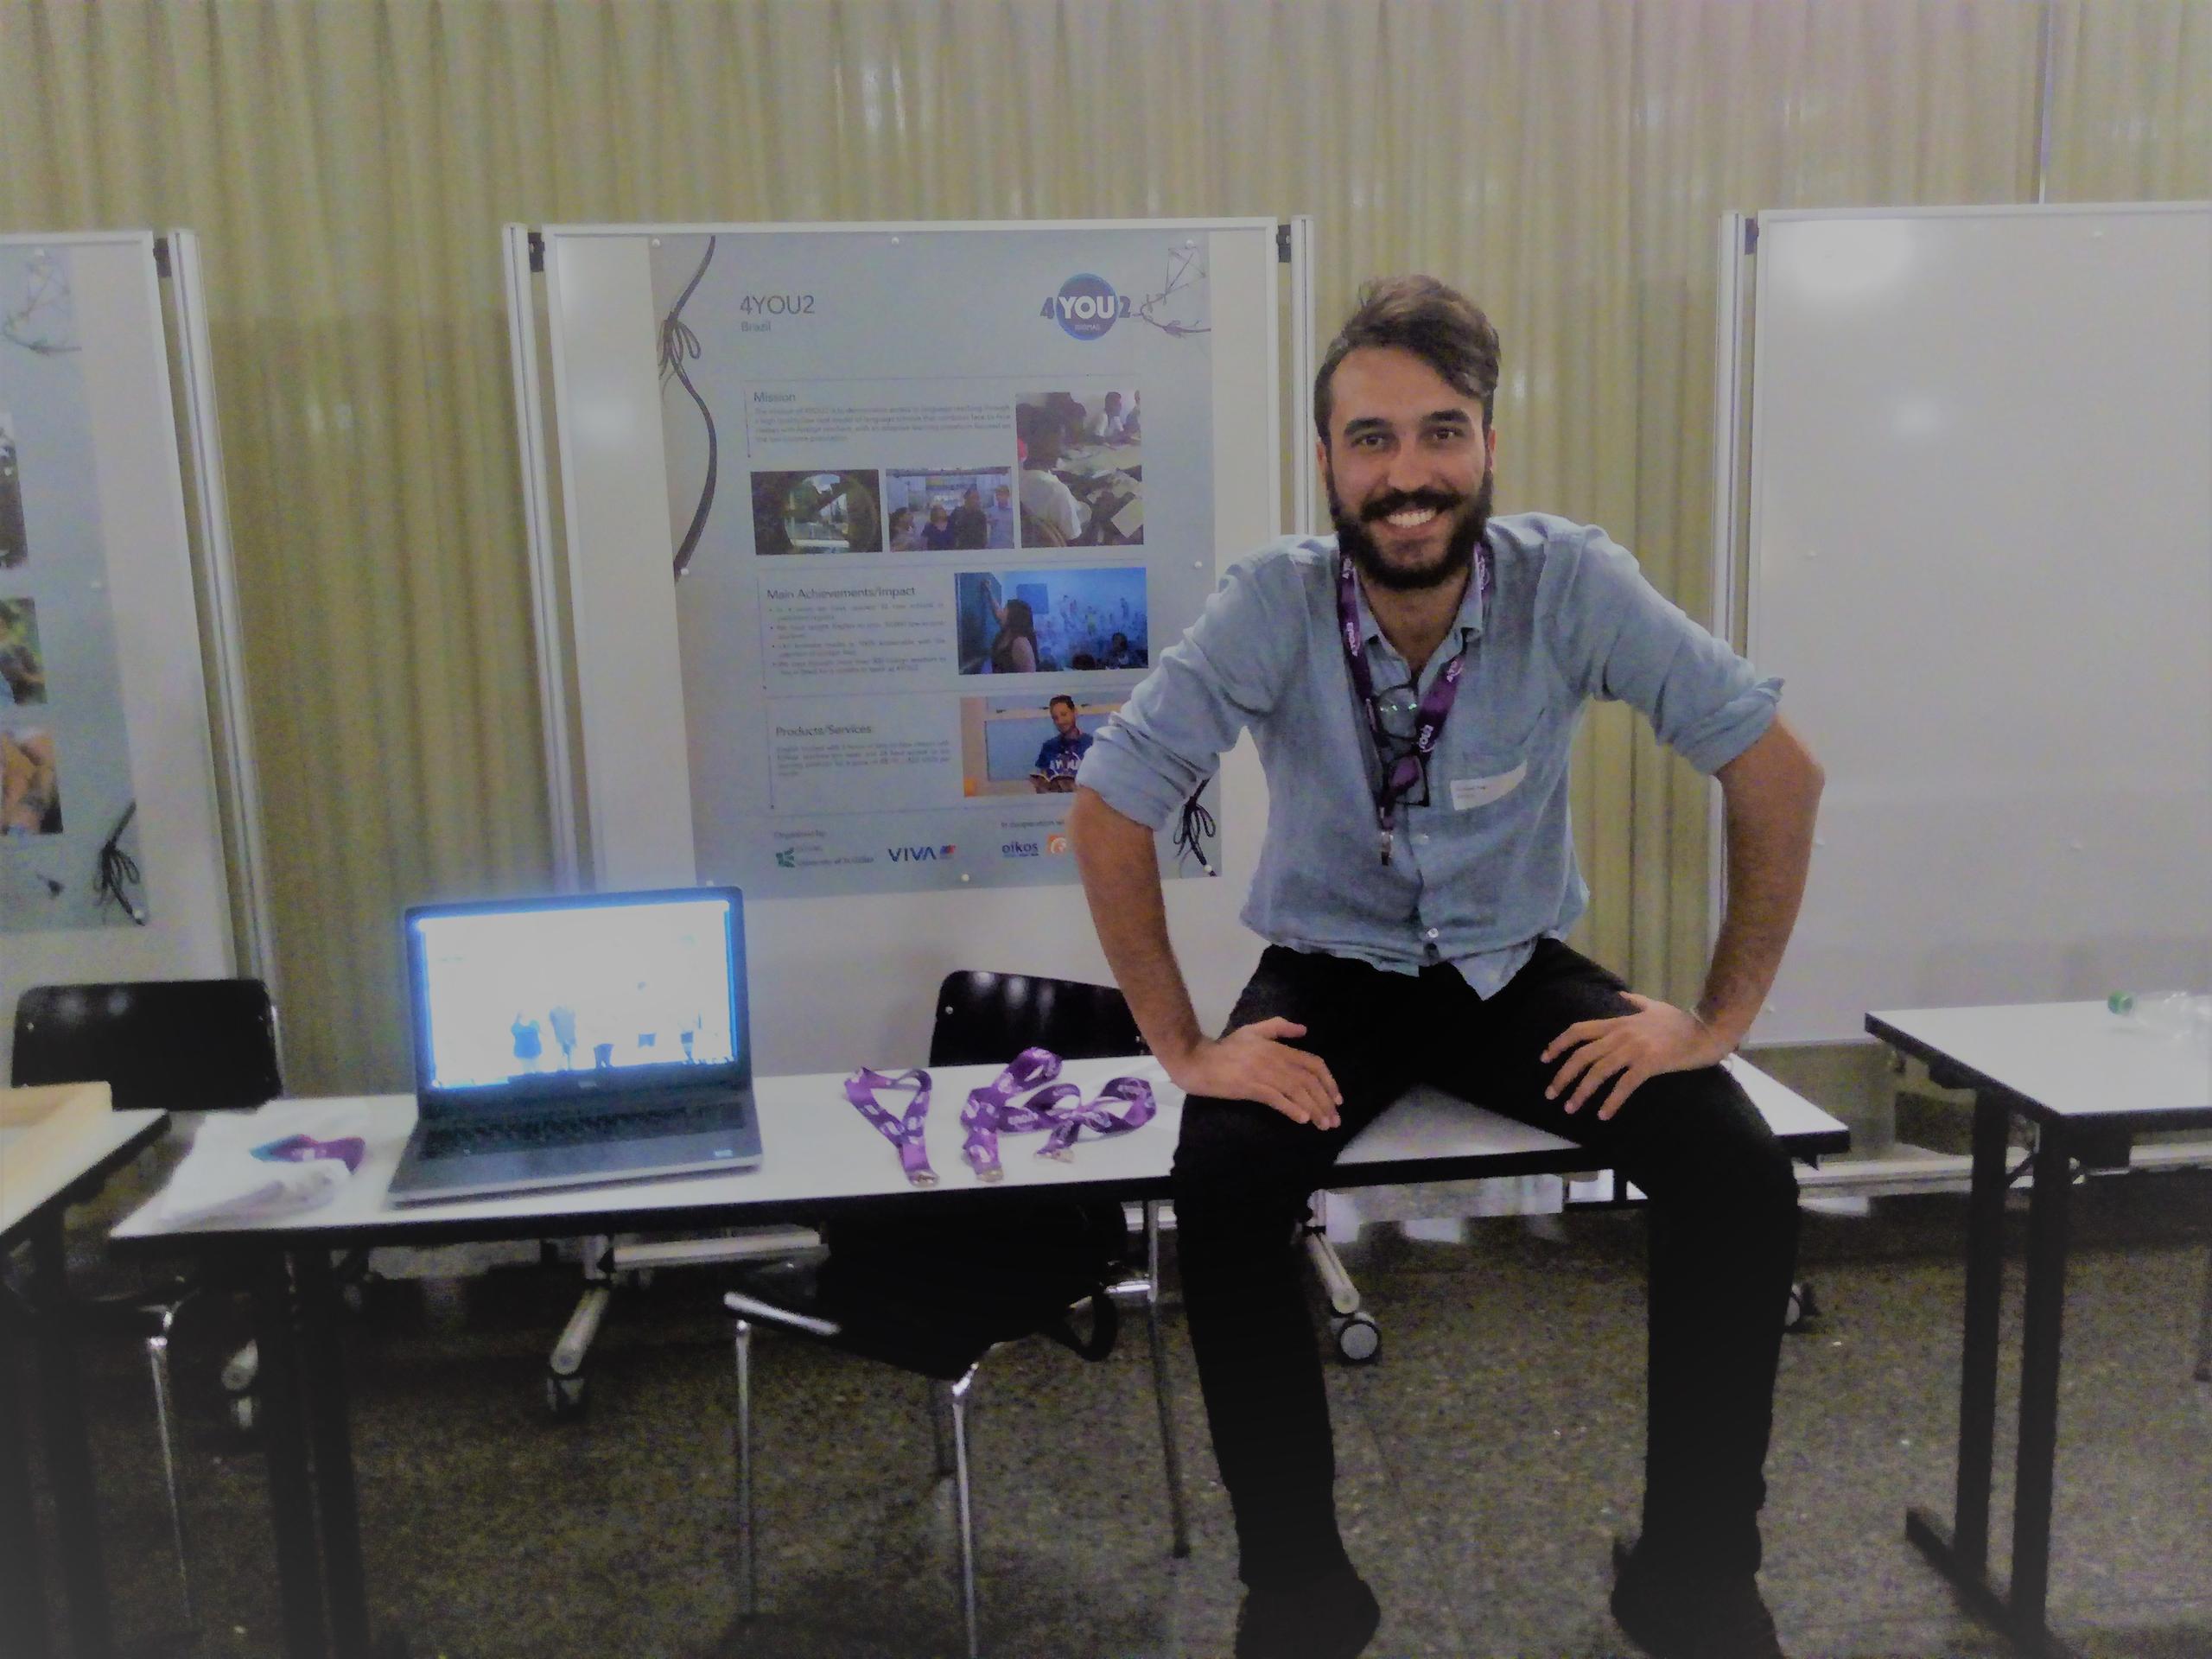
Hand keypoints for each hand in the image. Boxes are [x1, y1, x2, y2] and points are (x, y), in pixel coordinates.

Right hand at [1164, 1018, 1342, 1128]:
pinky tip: (1302, 1120)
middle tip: (1334, 1120)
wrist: (1197, 1060)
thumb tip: (1304, 1030)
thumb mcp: (1253, 1031)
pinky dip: (1291, 1109)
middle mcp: (1275, 1059)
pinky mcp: (1249, 1087)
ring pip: (1296, 1091)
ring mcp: (1262, 1073)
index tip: (1337, 1099)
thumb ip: (1279, 1027)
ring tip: (1323, 1125)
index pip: (1313, 1063)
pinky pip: (1276, 1099)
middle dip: (1325, 1101)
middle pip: (1309, 1081)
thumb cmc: (1225, 1048)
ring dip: (1314, 1109)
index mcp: (1278, 1047)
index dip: (1329, 1081)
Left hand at [1539, 994, 1729, 1119]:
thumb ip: (1634, 1002)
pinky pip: (1624, 1085)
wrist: (1709, 1028)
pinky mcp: (1650, 1063)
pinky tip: (1603, 1114)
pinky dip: (1611, 1101)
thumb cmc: (1682, 1020)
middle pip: (1582, 1055)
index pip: (1579, 1030)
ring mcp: (1635, 1048)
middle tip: (1552, 1094)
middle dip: (1563, 1075)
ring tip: (1571, 1108)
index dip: (1558, 1044)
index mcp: (1618, 1022)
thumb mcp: (1654, 1006)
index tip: (1545, 1059)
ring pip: (1598, 1071)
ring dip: (1581, 1092)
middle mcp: (1621, 1034)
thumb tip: (1620, 996)